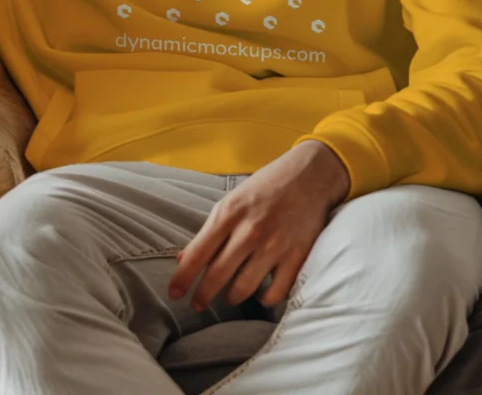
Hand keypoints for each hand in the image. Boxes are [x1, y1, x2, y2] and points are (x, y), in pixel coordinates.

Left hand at [169, 140, 349, 311]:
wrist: (309, 176)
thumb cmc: (264, 187)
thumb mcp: (231, 201)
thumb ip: (210, 231)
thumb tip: (183, 259)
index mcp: (229, 213)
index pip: (198, 253)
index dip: (182, 277)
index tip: (173, 293)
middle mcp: (250, 230)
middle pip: (218, 275)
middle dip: (202, 296)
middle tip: (197, 305)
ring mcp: (275, 245)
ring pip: (244, 289)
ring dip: (231, 297)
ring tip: (228, 296)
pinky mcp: (297, 257)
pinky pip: (275, 293)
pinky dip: (264, 298)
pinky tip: (259, 293)